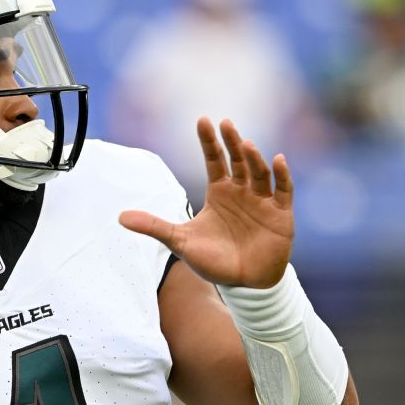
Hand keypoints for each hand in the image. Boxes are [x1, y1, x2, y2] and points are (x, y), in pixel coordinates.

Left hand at [119, 117, 292, 287]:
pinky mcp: (280, 214)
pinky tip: (278, 160)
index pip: (214, 160)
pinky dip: (282, 176)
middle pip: (237, 161)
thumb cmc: (213, 261)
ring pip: (259, 173)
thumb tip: (120, 217)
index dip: (209, 142)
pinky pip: (284, 191)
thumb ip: (153, 226)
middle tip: (225, 123)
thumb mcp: (179, 241)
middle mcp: (241, 191)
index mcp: (219, 192)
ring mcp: (262, 201)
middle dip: (232, 142)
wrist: (243, 284)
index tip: (203, 120)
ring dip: (253, 159)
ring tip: (246, 145)